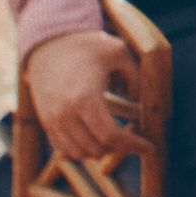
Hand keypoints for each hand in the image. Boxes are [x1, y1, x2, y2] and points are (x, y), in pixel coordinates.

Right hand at [27, 29, 132, 158]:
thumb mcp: (118, 52)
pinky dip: (81, 150)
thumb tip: (138, 101)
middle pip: (97, 148)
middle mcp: (66, 114)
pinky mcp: (46, 122)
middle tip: (133, 137)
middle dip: (120, 147)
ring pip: (80, 153)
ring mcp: (53, 120)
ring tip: (114, 138)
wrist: (48, 43)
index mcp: (85, 98)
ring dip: (100, 150)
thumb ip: (134, 77)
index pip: (111, 136)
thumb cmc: (85, 46)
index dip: (133, 145)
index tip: (149, 147)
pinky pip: (64, 149)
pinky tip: (95, 139)